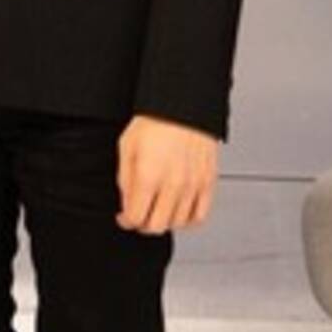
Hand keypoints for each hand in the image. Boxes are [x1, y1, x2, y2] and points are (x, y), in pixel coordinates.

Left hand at [117, 114, 218, 233]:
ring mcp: (192, 185)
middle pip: (156, 226)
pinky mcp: (207, 182)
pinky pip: (200, 215)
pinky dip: (188, 220)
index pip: (136, 217)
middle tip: (140, 216)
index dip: (126, 221)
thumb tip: (127, 202)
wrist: (182, 105)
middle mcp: (172, 184)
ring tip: (158, 211)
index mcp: (149, 176)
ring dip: (164, 222)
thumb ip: (125, 179)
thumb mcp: (127, 146)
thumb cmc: (154, 121)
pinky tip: (179, 212)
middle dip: (143, 225)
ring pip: (178, 223)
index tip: (124, 217)